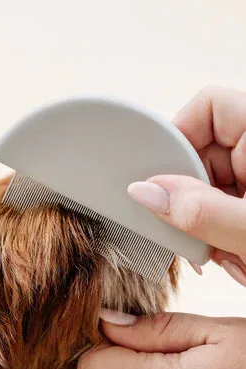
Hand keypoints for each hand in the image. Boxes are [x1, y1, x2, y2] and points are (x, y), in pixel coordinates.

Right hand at [128, 85, 245, 284]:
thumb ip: (199, 212)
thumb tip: (143, 193)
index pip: (208, 108)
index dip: (176, 138)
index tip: (155, 180)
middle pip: (200, 153)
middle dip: (186, 197)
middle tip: (185, 234)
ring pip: (205, 188)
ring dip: (200, 224)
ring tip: (221, 254)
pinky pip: (218, 212)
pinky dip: (215, 237)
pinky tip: (227, 258)